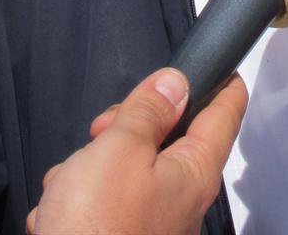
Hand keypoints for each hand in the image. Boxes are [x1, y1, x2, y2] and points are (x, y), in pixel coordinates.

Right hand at [25, 68, 246, 234]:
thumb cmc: (97, 228)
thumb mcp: (120, 147)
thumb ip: (147, 110)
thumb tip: (173, 84)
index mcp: (194, 173)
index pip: (224, 115)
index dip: (223, 84)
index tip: (226, 68)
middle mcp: (181, 200)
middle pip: (164, 138)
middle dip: (126, 127)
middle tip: (103, 130)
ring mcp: (151, 222)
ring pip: (123, 168)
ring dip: (91, 166)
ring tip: (72, 183)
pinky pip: (101, 201)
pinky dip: (78, 198)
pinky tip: (62, 210)